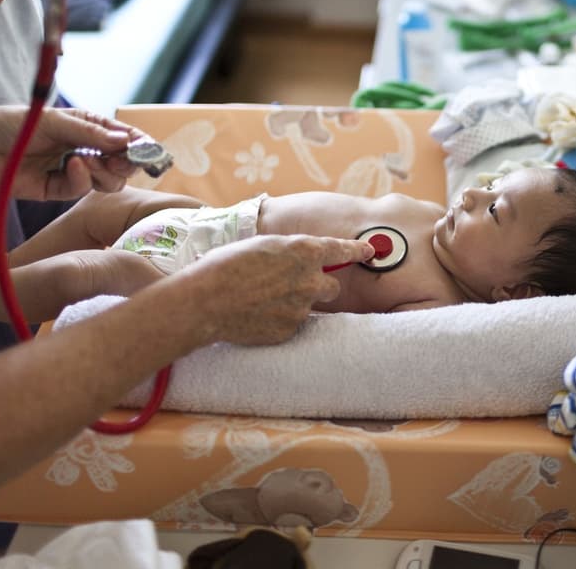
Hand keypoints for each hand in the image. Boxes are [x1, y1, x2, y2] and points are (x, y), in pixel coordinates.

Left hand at [0, 106, 150, 200]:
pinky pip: (83, 189)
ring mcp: (73, 170)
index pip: (124, 137)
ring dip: (103, 171)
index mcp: (88, 126)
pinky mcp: (58, 189)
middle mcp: (85, 148)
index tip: (152, 151)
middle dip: (126, 162)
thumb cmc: (12, 123)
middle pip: (122, 163)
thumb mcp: (55, 121)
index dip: (141, 144)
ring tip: (87, 160)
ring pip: (109, 181)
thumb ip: (90, 132)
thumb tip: (125, 140)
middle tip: (122, 161)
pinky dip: (82, 179)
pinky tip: (71, 166)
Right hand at [178, 234, 374, 345]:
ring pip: (309, 306)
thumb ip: (287, 252)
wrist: (206, 301)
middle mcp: (310, 279)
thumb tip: (294, 257)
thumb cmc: (226, 265)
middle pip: (331, 286)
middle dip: (319, 286)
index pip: (341, 250)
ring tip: (263, 301)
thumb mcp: (261, 245)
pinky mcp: (290, 329)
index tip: (370, 252)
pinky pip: (291, 324)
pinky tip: (256, 316)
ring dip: (294, 304)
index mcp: (303, 251)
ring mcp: (302, 307)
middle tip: (293, 286)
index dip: (357, 251)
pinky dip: (279, 320)